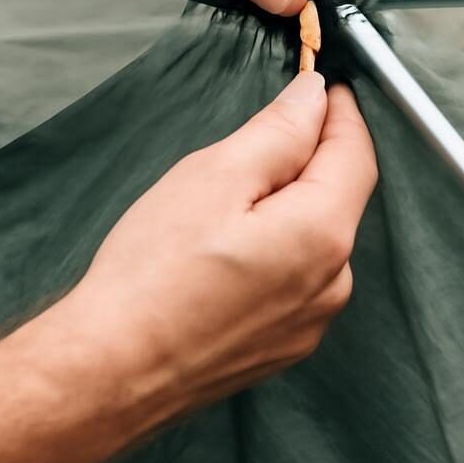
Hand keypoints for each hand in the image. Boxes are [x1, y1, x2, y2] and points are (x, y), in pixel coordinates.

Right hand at [45, 72, 375, 432]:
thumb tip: (316, 97)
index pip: (355, 155)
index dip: (342, 114)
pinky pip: (297, 276)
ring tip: (234, 192)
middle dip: (315, 155)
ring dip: (295, 202)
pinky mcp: (282, 344)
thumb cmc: (153, 274)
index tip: (329, 88)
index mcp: (324, 235)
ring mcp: (309, 322)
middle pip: (340, 196)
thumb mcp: (216, 176)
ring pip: (317, 238)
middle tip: (272, 127)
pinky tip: (229, 244)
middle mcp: (332, 284)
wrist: (108, 374)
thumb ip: (279, 131)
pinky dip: (280, 245)